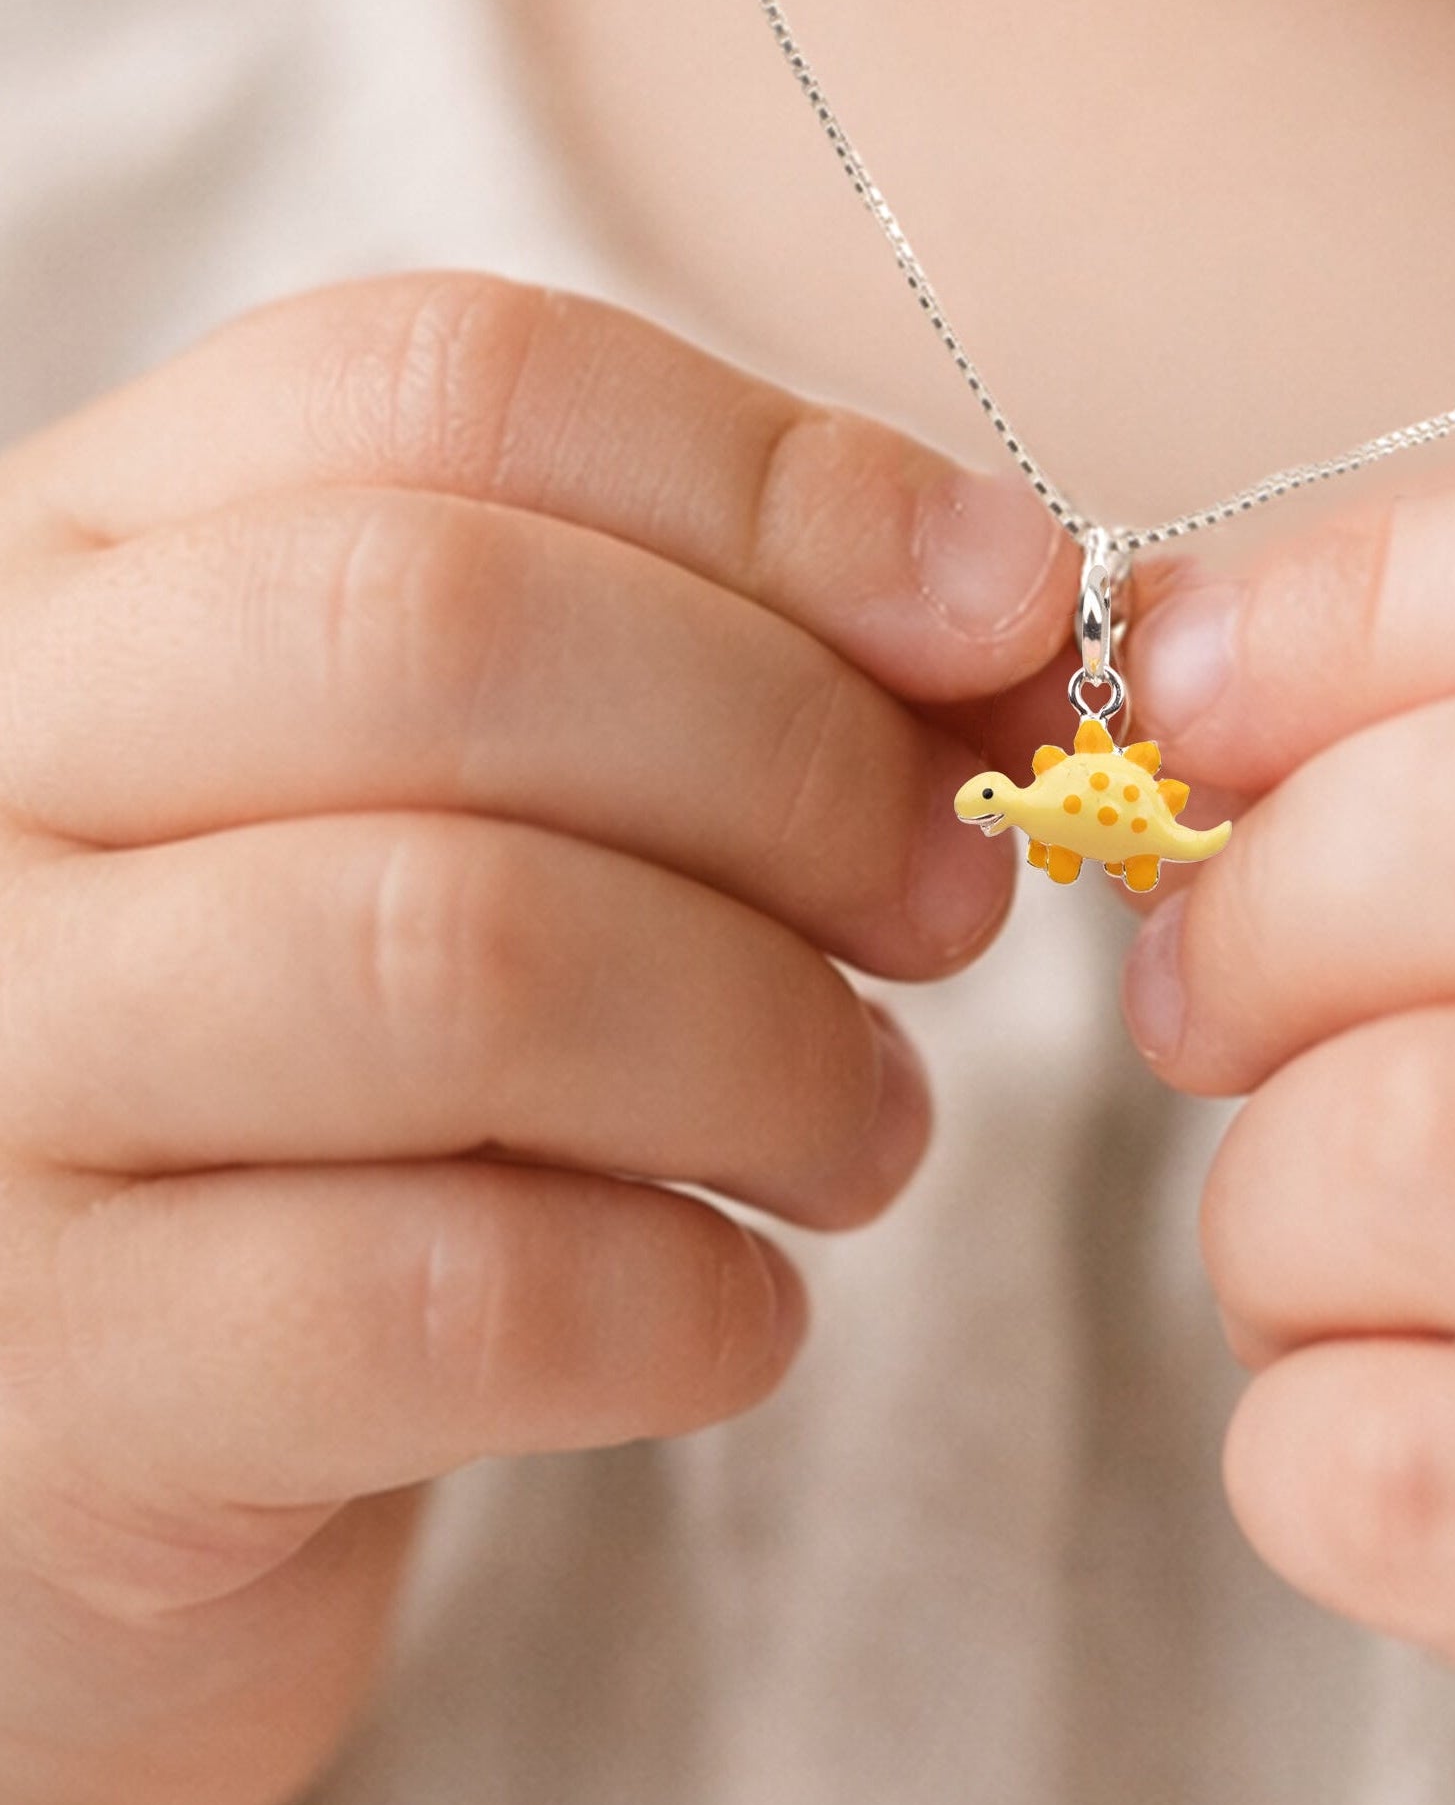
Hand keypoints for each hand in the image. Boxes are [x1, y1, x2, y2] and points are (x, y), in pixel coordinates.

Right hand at [0, 275, 1066, 1804]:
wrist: (105, 1422)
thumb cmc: (349, 1070)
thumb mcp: (482, 802)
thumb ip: (718, 661)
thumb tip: (1009, 605)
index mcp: (99, 560)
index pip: (450, 382)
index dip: (782, 482)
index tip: (1005, 607)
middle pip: (449, 632)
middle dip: (799, 764)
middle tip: (954, 898)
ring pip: (464, 956)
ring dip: (777, 1051)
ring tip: (860, 1130)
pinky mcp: (66, 1378)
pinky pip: (461, 1298)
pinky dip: (693, 1300)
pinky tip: (734, 1309)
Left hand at [1124, 438, 1454, 1804]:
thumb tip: (1218, 666)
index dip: (1374, 586)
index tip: (1193, 676)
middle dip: (1266, 896)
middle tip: (1206, 997)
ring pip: (1419, 1140)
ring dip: (1271, 1205)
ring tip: (1330, 1262)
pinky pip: (1403, 1461)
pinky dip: (1303, 1439)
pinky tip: (1400, 1452)